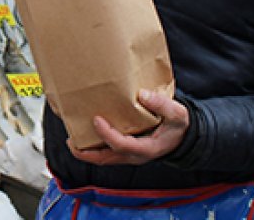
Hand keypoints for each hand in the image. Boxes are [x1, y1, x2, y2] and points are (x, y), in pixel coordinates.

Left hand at [69, 89, 189, 165]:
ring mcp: (130, 156)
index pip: (121, 145)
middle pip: (106, 159)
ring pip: (104, 159)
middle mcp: (135, 156)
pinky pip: (107, 153)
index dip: (106, 134)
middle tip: (71, 140)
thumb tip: (142, 94)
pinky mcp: (127, 152)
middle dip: (86, 153)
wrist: (183, 137)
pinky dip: (95, 147)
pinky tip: (87, 136)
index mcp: (146, 148)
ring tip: (72, 139)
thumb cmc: (179, 126)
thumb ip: (161, 104)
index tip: (96, 119)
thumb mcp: (177, 113)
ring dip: (87, 152)